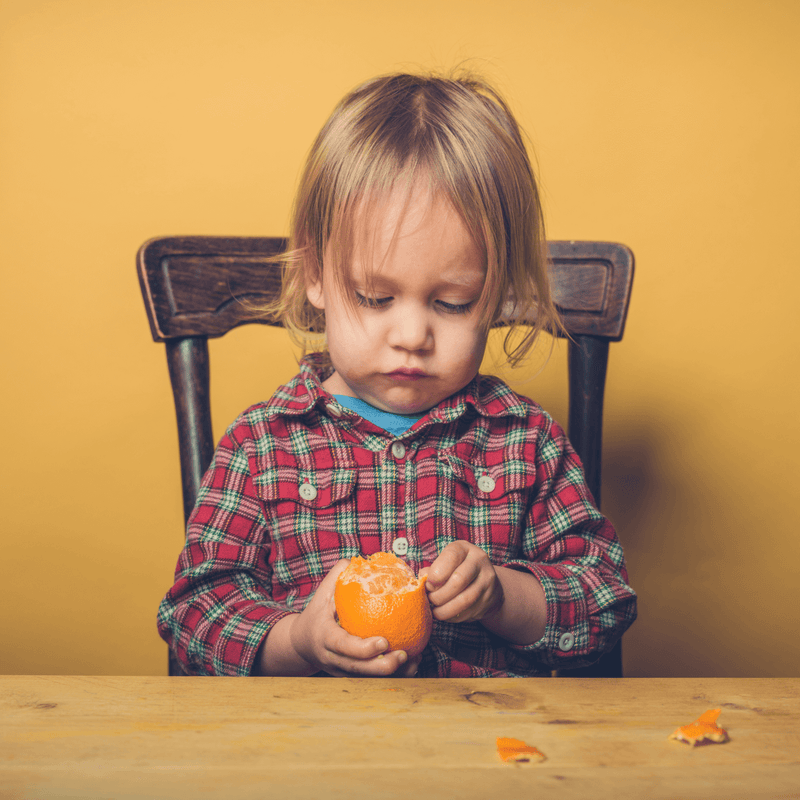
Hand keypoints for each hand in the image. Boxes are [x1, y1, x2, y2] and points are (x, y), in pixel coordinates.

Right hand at [286, 560, 417, 676]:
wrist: (302, 643)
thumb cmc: (317, 614)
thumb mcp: (323, 593)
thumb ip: (339, 576)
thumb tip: (359, 560)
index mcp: (325, 638)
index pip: (344, 646)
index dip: (363, 648)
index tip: (384, 642)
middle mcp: (333, 659)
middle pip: (358, 669)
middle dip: (381, 667)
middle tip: (404, 655)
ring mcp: (341, 671)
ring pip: (368, 679)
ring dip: (393, 674)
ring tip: (414, 661)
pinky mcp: (351, 677)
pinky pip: (373, 680)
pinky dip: (393, 675)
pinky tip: (412, 665)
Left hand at [420, 541, 503, 623]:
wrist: (485, 582)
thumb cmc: (457, 570)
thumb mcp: (446, 563)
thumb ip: (433, 569)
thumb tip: (422, 579)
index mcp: (465, 549)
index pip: (451, 556)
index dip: (436, 573)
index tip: (428, 585)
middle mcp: (480, 562)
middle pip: (458, 580)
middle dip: (439, 595)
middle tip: (430, 600)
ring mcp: (487, 582)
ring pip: (464, 600)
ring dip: (445, 610)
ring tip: (435, 611)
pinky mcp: (489, 600)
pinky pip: (468, 612)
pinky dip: (453, 617)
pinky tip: (445, 614)